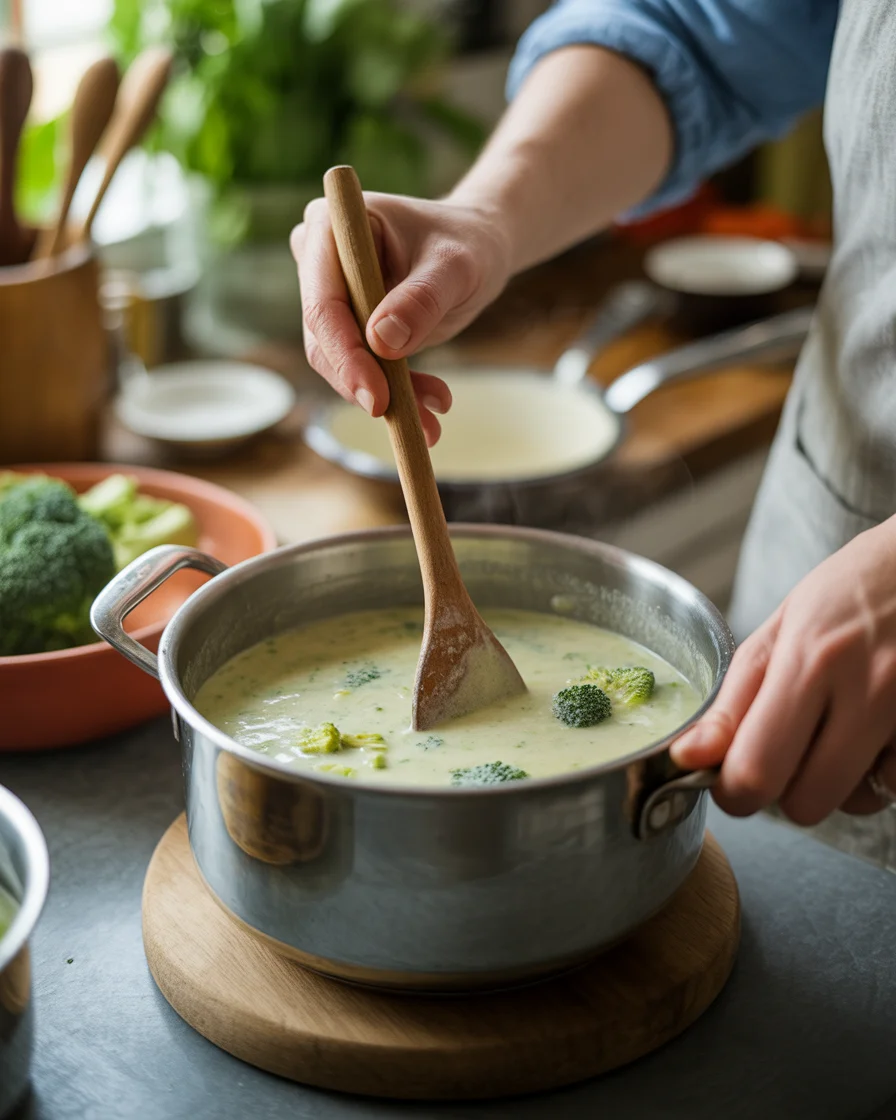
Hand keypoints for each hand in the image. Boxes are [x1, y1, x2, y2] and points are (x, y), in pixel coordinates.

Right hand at [290, 193, 511, 444]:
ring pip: (340, 362)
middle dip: (367, 383)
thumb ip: (422, 299)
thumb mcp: (456, 267)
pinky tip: (431, 407)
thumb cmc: (468, 243)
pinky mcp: (347, 323)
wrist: (480, 249)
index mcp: (330, 226)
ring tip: (434, 416)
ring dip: (386, 396)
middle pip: (325, 339)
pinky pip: (360, 368)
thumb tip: (381, 341)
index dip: (345, 354)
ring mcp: (330, 293)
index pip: (324, 303)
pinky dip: (395, 393)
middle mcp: (318, 258)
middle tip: (415, 419)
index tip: (376, 396)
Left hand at [670, 519, 895, 822]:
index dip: (733, 790)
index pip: (755, 769)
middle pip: (804, 803)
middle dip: (783, 792)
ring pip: (855, 803)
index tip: (730, 779)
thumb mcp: (783, 626)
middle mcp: (866, 689)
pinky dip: (881, 771)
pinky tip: (878, 730)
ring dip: (837, 784)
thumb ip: (735, 699)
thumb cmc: (855, 590)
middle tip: (784, 755)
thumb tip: (688, 756)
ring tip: (838, 732)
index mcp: (809, 658)